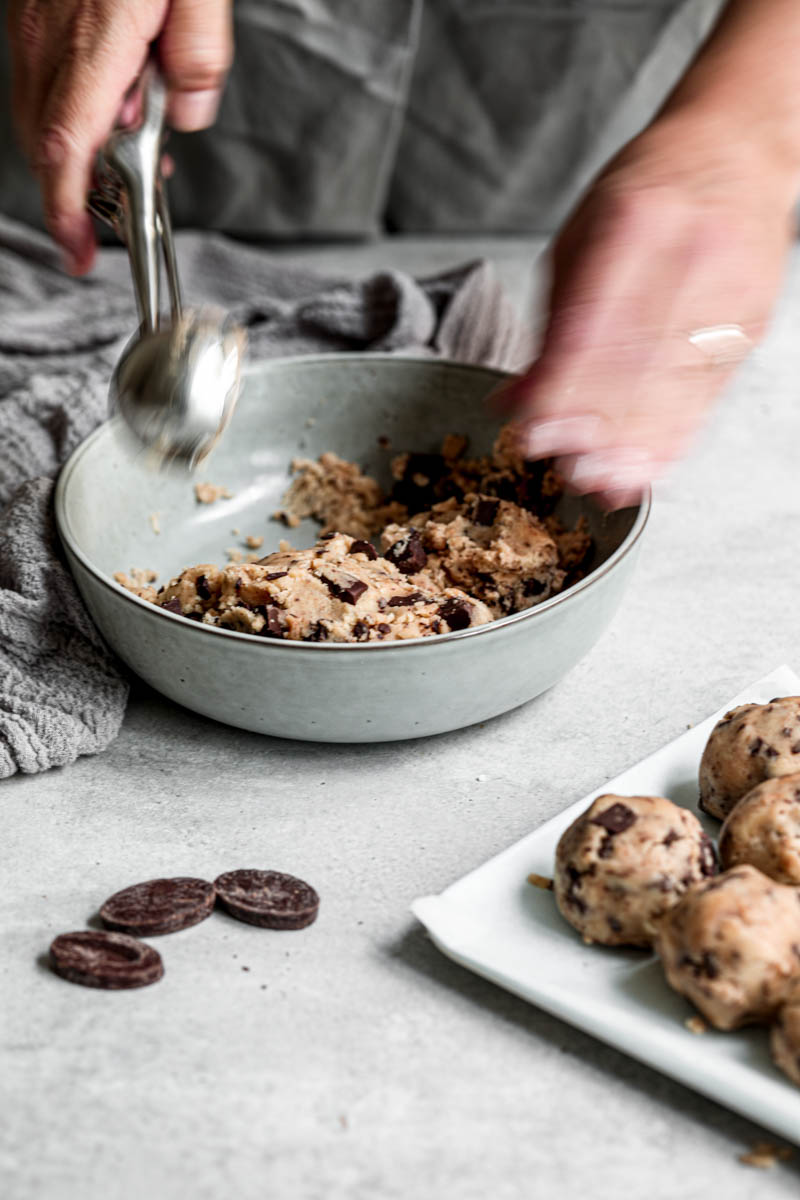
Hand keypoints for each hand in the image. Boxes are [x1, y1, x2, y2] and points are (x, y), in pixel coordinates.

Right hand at [7, 0, 232, 274]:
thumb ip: (201, 52)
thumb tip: (191, 112)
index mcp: (95, 40)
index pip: (68, 149)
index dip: (68, 211)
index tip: (78, 250)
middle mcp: (48, 38)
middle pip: (47, 144)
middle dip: (80, 190)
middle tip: (121, 206)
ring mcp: (29, 24)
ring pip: (39, 117)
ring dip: (79, 150)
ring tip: (132, 142)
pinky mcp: (27, 12)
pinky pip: (39, 81)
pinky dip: (70, 110)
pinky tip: (113, 97)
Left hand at [498, 114, 796, 506]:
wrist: (737, 151)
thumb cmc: (649, 194)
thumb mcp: (581, 240)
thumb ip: (550, 326)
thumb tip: (515, 401)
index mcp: (633, 223)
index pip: (592, 324)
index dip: (562, 389)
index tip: (535, 433)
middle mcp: (689, 255)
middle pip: (637, 361)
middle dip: (598, 427)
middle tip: (568, 470)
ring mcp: (728, 291)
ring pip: (676, 383)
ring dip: (636, 445)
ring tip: (603, 483)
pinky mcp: (750, 322)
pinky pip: (709, 390)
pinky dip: (675, 435)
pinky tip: (648, 466)